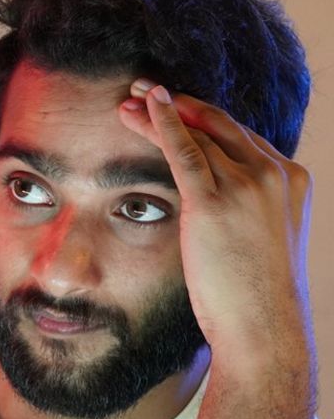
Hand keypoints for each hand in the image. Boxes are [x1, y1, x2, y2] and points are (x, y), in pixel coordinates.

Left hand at [117, 79, 313, 372]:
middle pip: (218, 126)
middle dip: (178, 104)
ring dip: (157, 113)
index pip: (240, 136)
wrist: (266, 329)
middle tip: (143, 88)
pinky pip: (184, 151)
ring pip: (196, 135)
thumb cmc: (257, 296)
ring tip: (127, 100)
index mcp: (290, 179)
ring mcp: (247, 186)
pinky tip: (143, 106)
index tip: (173, 104)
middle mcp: (273, 174)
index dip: (202, 117)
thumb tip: (215, 204)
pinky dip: (162, 124)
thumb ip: (246, 210)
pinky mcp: (215, 203)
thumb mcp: (261, 240)